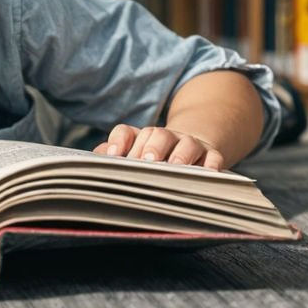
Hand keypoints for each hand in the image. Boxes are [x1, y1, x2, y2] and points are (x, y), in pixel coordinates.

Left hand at [92, 124, 224, 170]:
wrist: (195, 149)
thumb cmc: (157, 159)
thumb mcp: (134, 157)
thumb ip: (114, 158)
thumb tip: (93, 163)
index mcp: (141, 137)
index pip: (126, 132)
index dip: (119, 141)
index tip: (113, 155)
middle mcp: (165, 138)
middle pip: (156, 134)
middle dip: (151, 147)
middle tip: (145, 161)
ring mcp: (190, 146)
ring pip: (186, 144)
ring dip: (179, 155)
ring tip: (173, 167)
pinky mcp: (212, 157)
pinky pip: (213, 159)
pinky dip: (211, 166)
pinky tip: (207, 175)